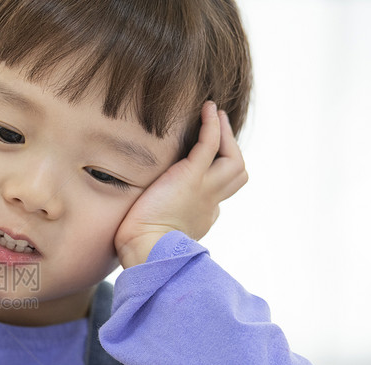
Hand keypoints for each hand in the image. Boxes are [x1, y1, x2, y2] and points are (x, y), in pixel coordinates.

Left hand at [115, 101, 248, 267]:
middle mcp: (208, 203)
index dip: (214, 178)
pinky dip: (213, 125)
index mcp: (200, 217)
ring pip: (233, 160)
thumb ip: (153, 218)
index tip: (203, 167)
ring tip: (216, 115)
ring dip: (226, 135)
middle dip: (231, 151)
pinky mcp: (193, 177)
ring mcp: (204, 189)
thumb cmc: (139, 246)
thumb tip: (134, 219)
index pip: (217, 194)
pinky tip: (209, 109)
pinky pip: (211, 145)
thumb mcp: (152, 230)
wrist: (145, 249)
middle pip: (236, 175)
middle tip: (220, 130)